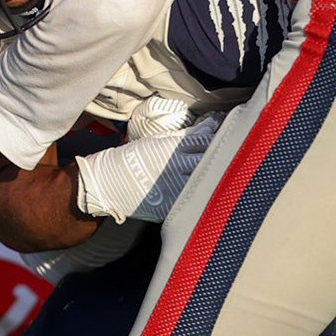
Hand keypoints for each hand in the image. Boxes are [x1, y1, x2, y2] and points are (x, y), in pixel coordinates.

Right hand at [75, 111, 222, 223]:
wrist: (105, 184)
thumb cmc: (130, 159)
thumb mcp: (154, 141)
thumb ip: (181, 137)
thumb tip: (207, 128)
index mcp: (170, 148)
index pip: (204, 139)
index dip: (217, 135)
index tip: (224, 131)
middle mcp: (174, 167)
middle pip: (209, 159)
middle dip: (220, 154)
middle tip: (230, 151)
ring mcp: (173, 189)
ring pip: (205, 181)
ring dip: (214, 176)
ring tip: (220, 173)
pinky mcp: (170, 207)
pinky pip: (193, 201)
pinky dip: (201, 195)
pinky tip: (205, 191)